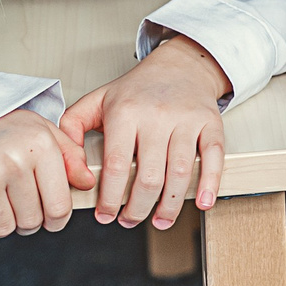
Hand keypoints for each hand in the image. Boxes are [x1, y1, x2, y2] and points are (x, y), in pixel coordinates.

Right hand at [0, 107, 90, 238]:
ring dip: (1, 220)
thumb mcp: (38, 129)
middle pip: (32, 222)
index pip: (59, 206)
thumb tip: (87, 182)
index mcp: (38, 145)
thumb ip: (68, 155)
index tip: (51, 219)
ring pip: (5, 229)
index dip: (57, 219)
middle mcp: (13, 161)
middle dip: (27, 219)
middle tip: (15, 201)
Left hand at [59, 36, 231, 229]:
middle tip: (130, 221)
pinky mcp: (211, 122)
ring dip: (169, 206)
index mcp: (126, 111)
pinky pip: (214, 157)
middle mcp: (157, 115)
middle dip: (138, 208)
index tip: (106, 215)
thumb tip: (71, 167)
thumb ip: (72, 128)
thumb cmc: (138, 89)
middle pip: (149, 176)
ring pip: (180, 173)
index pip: (117, 165)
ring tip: (159, 220)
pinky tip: (203, 202)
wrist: (180, 65)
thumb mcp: (97, 100)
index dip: (111, 198)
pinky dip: (210, 184)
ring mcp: (186, 119)